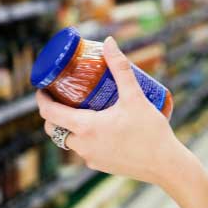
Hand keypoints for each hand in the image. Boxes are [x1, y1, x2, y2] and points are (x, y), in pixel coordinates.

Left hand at [37, 36, 187, 186]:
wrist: (165, 164)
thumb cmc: (150, 131)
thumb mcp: (135, 96)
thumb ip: (121, 68)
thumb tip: (109, 42)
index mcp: (86, 128)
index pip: (50, 114)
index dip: (42, 100)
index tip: (42, 89)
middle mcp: (83, 146)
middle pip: (54, 128)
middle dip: (53, 113)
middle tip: (62, 96)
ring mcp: (91, 158)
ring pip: (69, 140)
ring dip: (69, 125)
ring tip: (81, 109)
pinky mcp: (101, 165)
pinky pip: (84, 149)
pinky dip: (84, 137)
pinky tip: (99, 128)